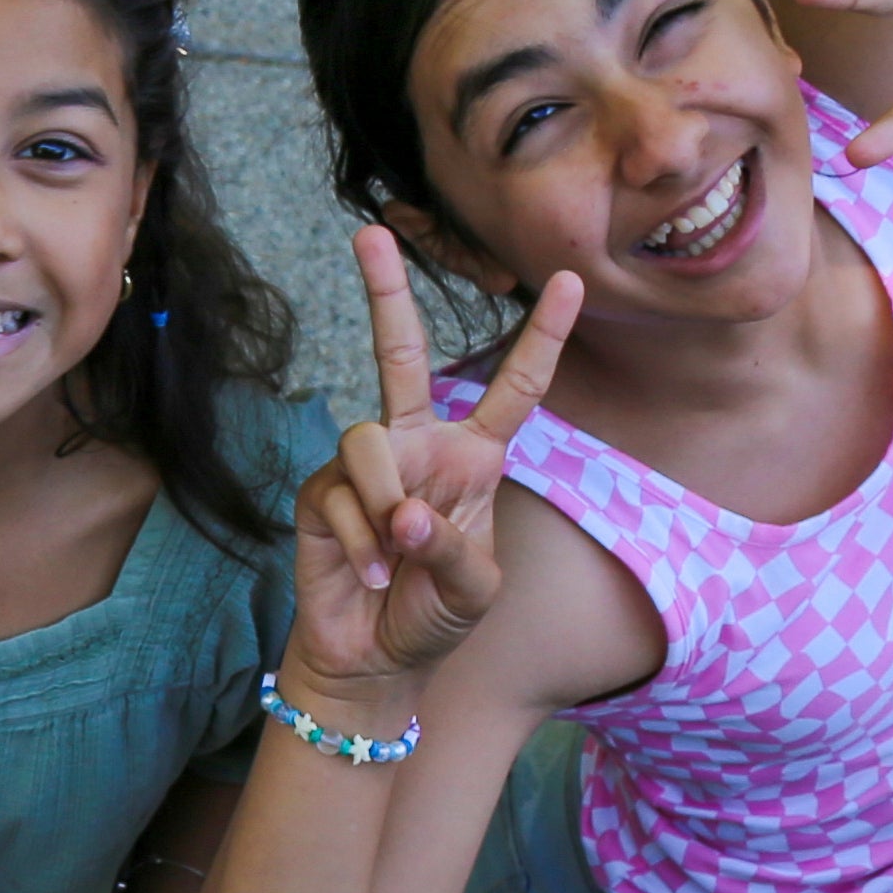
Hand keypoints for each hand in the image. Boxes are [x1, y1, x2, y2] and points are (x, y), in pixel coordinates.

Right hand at [290, 228, 578, 687]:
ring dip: (387, 501)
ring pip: (368, 438)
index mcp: (474, 458)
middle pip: (402, 354)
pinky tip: (372, 573)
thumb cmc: (434, 617)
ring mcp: (367, 466)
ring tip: (397, 556)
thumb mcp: (475, 589)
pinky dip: (362, 539)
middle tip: (370, 231)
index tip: (570, 282)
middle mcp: (419, 446)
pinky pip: (342, 492)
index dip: (542, 337)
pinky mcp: (322, 493)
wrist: (374, 661)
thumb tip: (404, 514)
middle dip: (386, 292)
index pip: (516, 389)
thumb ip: (453, 549)